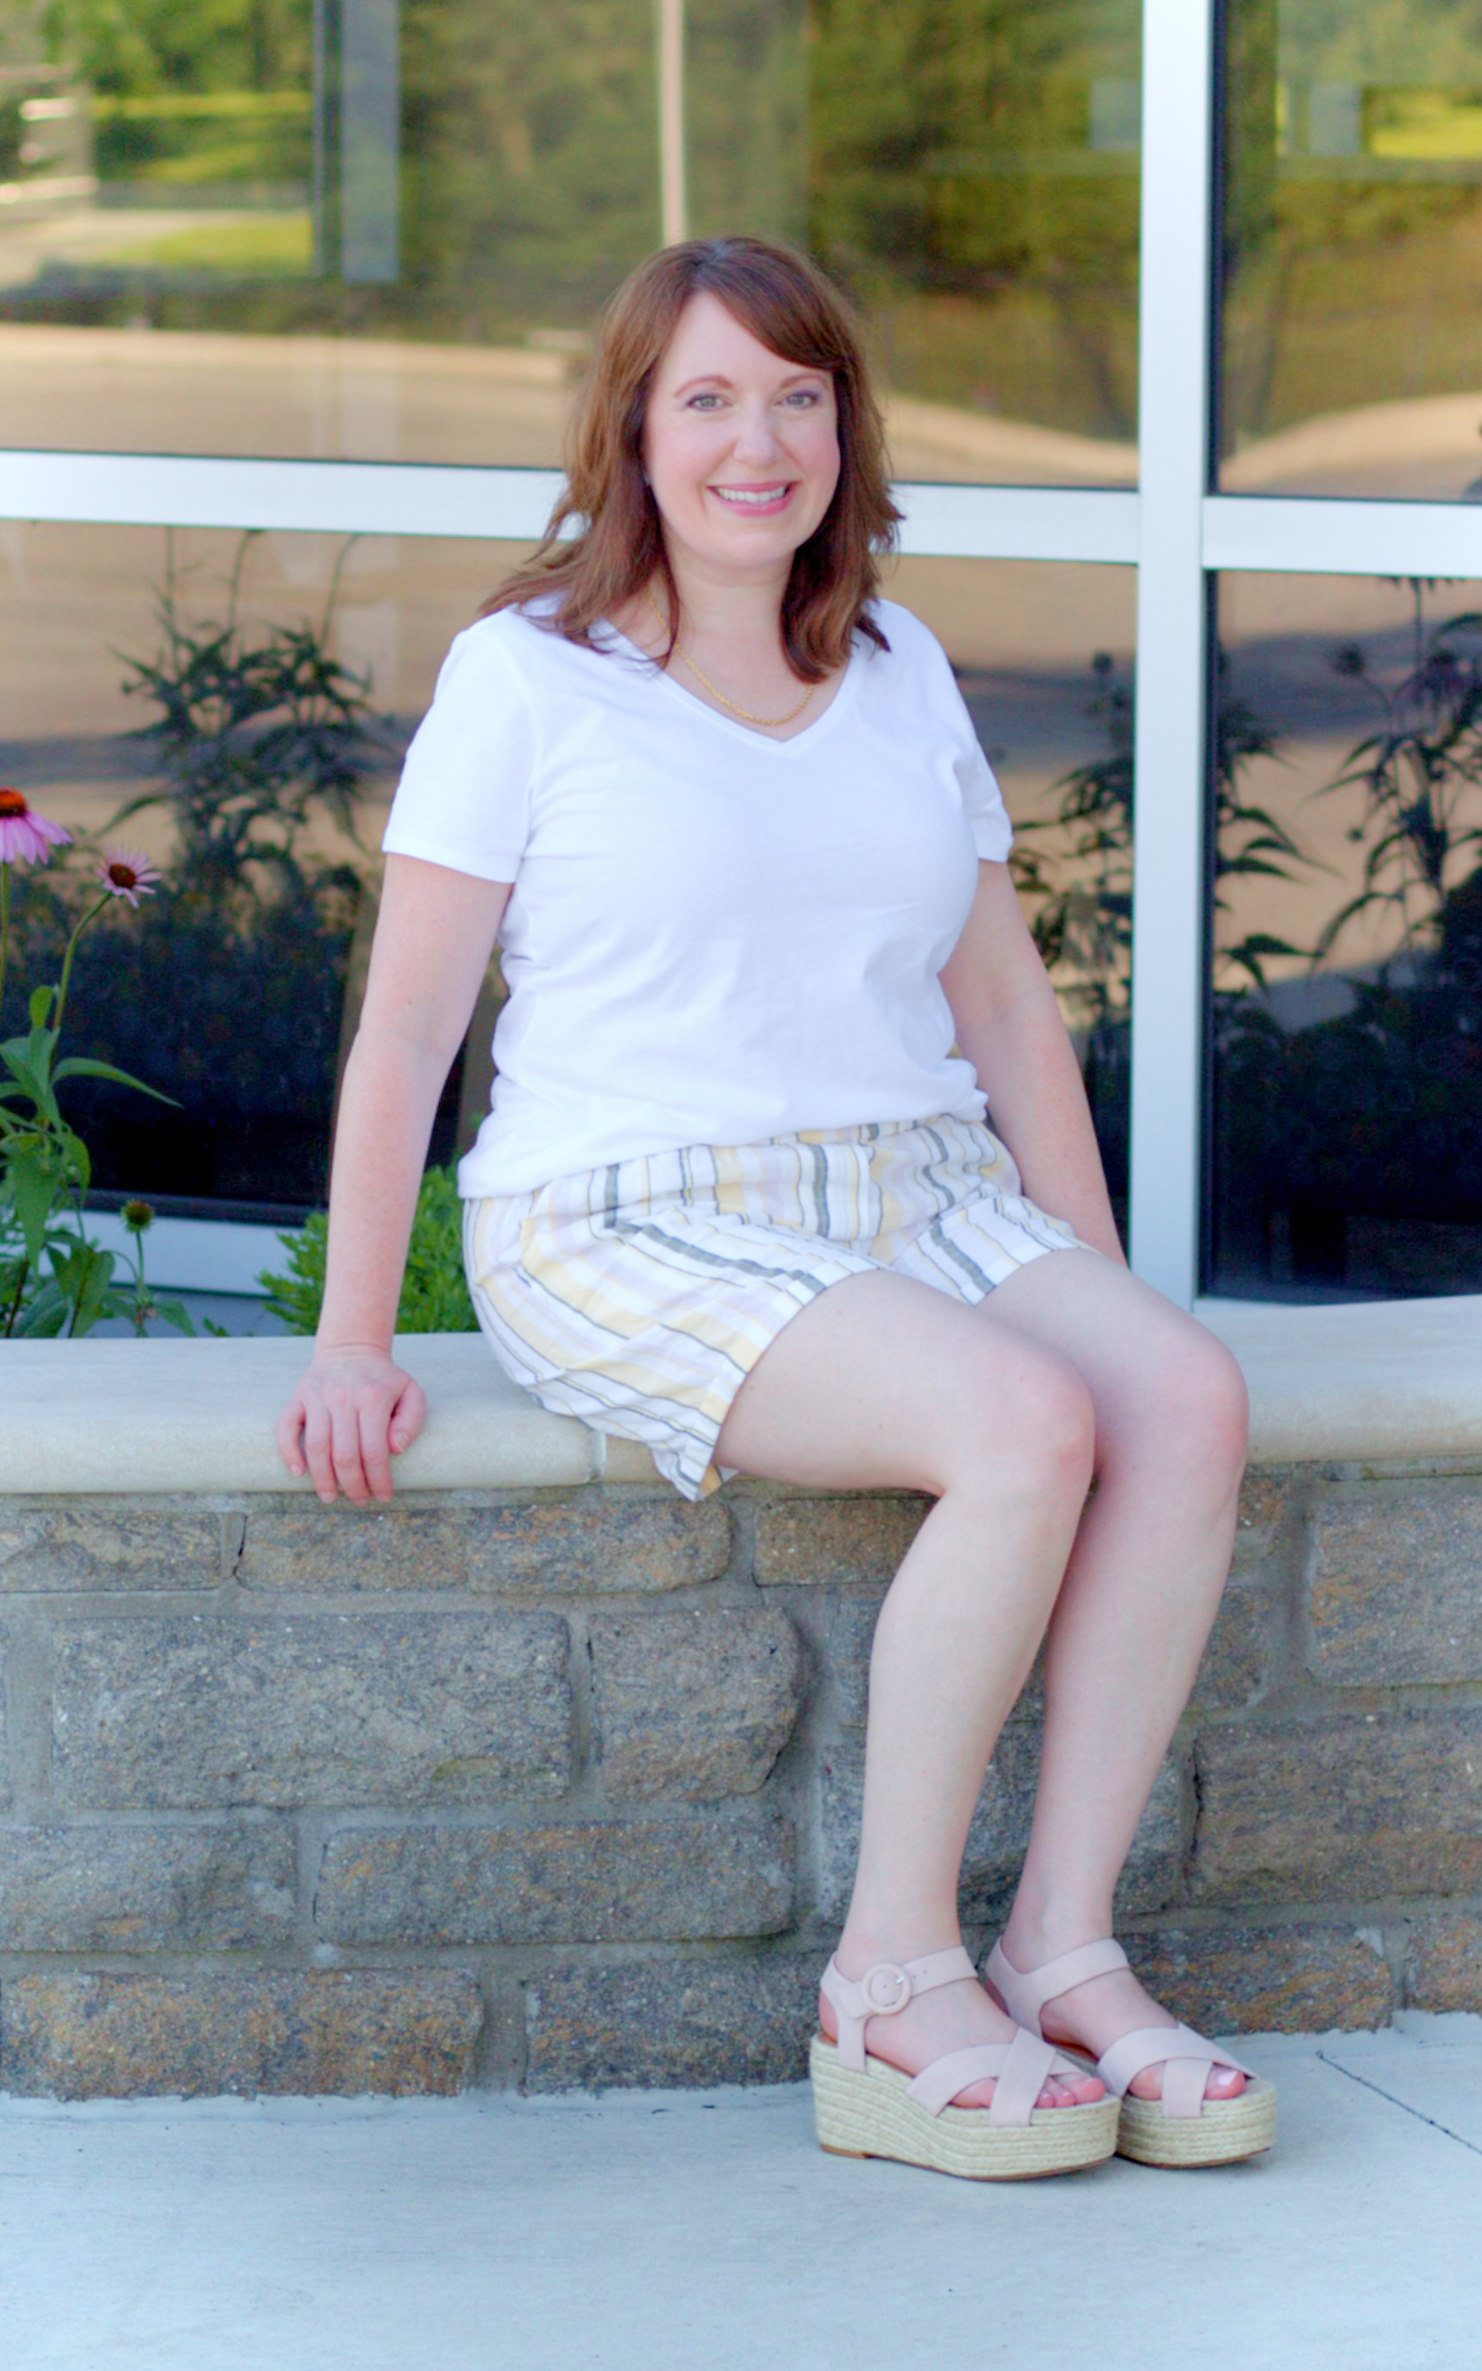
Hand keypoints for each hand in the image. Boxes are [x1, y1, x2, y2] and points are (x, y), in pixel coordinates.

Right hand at [276, 1344, 427, 1504]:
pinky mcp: (298, 1397)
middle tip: (359, 1500)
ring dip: (322, 1479)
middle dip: (352, 1486)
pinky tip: (298, 1472)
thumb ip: (411, 1422)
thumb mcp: (411, 1393)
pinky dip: (288, 1452)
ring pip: (316, 1447)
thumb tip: (396, 1449)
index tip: (382, 1496)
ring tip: (330, 1498)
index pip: (374, 1451)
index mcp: (373, 1399)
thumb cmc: (384, 1379)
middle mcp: (343, 1398)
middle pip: (344, 1455)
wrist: (352, 1348)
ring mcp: (317, 1397)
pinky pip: (286, 1427)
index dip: (378, 1479)